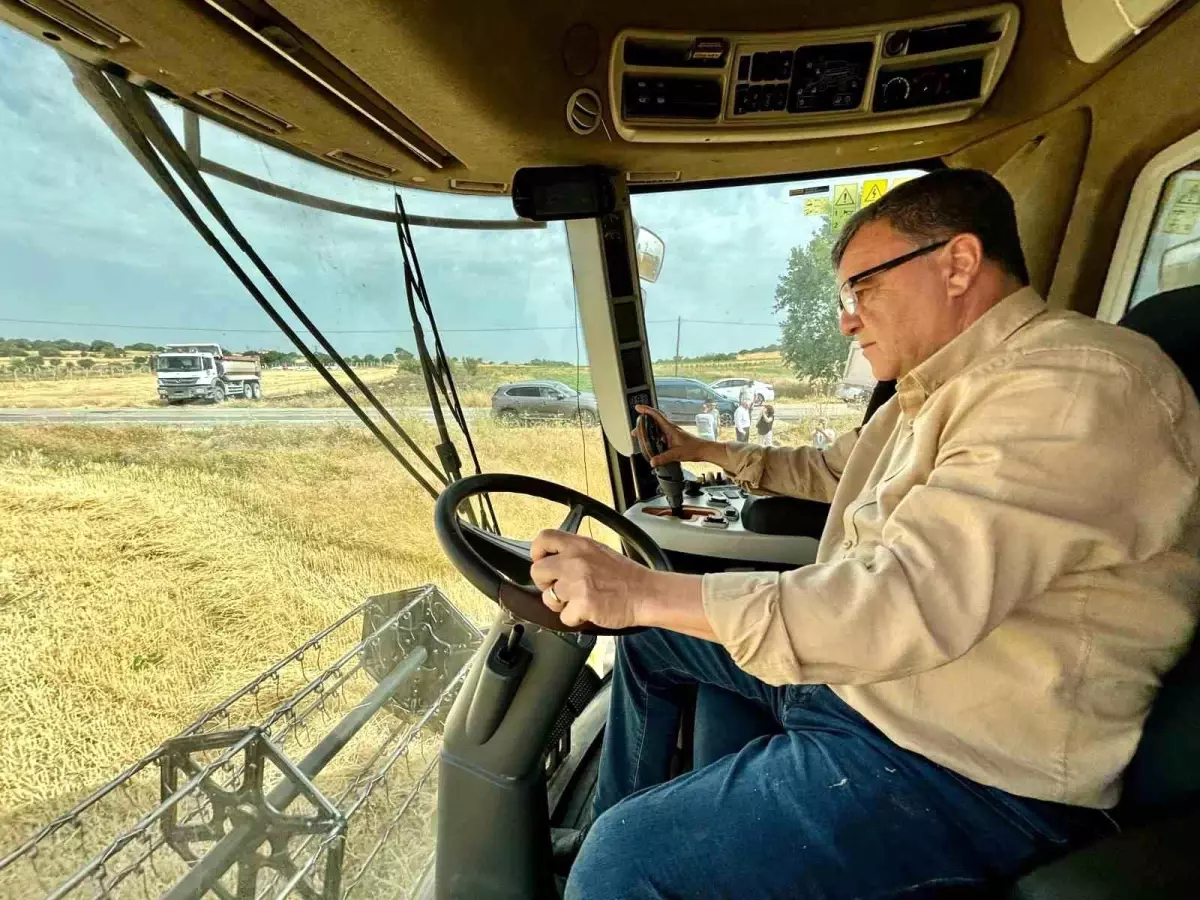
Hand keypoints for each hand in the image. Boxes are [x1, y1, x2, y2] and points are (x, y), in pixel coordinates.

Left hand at [529, 529, 652, 628]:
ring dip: (560, 604)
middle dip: (545, 583)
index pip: (543, 538)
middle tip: (560, 588)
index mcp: (579, 545)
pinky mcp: (583, 605)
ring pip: (548, 598)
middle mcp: (575, 561)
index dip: (537, 552)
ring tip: (578, 601)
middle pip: (537, 572)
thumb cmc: (626, 576)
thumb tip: (552, 560)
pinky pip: (564, 617)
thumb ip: (574, 553)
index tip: (542, 561)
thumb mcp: (598, 551)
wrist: (646, 594)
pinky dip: (574, 619)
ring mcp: (578, 583)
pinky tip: (588, 611)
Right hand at [630, 405, 706, 467]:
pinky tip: (652, 444)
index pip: (656, 415)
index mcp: (670, 428)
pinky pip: (660, 434)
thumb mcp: (676, 454)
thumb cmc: (694, 449)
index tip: (638, 408)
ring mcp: (671, 433)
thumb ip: (663, 458)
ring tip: (641, 437)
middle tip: (635, 429)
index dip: (646, 410)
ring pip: (657, 428)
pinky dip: (654, 436)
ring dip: (648, 430)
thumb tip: (652, 461)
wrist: (704, 450)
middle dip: (643, 423)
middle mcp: (670, 429)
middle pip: (654, 421)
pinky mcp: (673, 438)